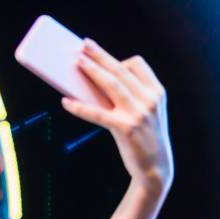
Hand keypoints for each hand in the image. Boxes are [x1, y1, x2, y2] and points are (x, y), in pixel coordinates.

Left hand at [61, 38, 173, 195]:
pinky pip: (97, 113)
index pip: (137, 65)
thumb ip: (126, 98)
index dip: (116, 58)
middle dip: (100, 55)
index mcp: (156, 92)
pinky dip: (79, 107)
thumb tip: (91, 84)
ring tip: (76, 62)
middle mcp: (150, 99)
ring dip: (92, 70)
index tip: (97, 52)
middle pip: (120, 69)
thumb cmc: (142, 139)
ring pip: (111, 84)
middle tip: (83, 46)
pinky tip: (66, 102)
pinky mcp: (126, 128)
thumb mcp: (142, 113)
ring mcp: (139, 113)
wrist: (155, 168)